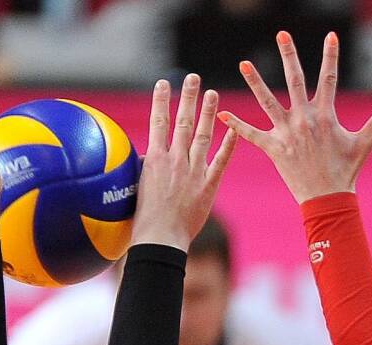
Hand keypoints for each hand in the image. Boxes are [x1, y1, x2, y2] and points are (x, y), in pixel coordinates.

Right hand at [129, 74, 237, 251]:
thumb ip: (144, 167)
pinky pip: (221, 161)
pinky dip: (229, 144)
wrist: (160, 238)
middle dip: (188, 98)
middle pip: (182, 121)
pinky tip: (234, 129)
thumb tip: (146, 155)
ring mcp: (193, 171)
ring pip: (202, 135)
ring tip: (213, 93)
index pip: (158, 121)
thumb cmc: (144, 218)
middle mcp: (175, 160)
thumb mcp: (137, 187)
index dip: (162, 100)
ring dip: (209, 112)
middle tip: (193, 78)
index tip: (164, 83)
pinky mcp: (209, 185)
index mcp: (154, 158)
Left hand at [219, 31, 371, 203]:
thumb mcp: (363, 144)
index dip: (330, 57)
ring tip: (244, 64)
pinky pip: (252, 135)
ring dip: (255, 82)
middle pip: (295, 81)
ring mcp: (287, 133)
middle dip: (289, 56)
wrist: (329, 198)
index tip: (331, 36)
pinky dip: (237, 125)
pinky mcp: (274, 149)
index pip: (329, 79)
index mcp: (325, 116)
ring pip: (268, 102)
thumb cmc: (347, 171)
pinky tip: (221, 115)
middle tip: (282, 34)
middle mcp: (304, 119)